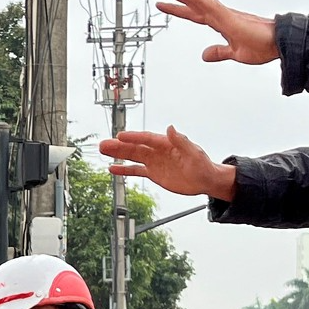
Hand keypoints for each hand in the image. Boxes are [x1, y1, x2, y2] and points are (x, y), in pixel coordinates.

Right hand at [101, 126, 236, 200]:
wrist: (205, 179)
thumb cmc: (203, 165)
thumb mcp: (194, 153)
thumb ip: (181, 141)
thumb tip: (171, 128)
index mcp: (166, 144)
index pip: (147, 139)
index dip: (134, 137)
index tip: (120, 136)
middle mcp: (157, 151)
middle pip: (135, 147)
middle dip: (119, 146)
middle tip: (104, 144)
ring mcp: (154, 162)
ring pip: (132, 157)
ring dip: (118, 154)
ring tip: (104, 151)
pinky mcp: (153, 173)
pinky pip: (136, 170)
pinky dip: (124, 169)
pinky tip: (113, 168)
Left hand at [153, 0, 278, 64]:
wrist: (283, 44)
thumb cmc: (266, 46)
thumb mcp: (236, 53)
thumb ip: (220, 52)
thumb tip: (205, 55)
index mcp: (221, 23)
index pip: (194, 13)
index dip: (178, 9)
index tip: (163, 4)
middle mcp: (221, 15)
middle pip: (193, 1)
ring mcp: (225, 14)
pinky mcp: (230, 18)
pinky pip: (211, 5)